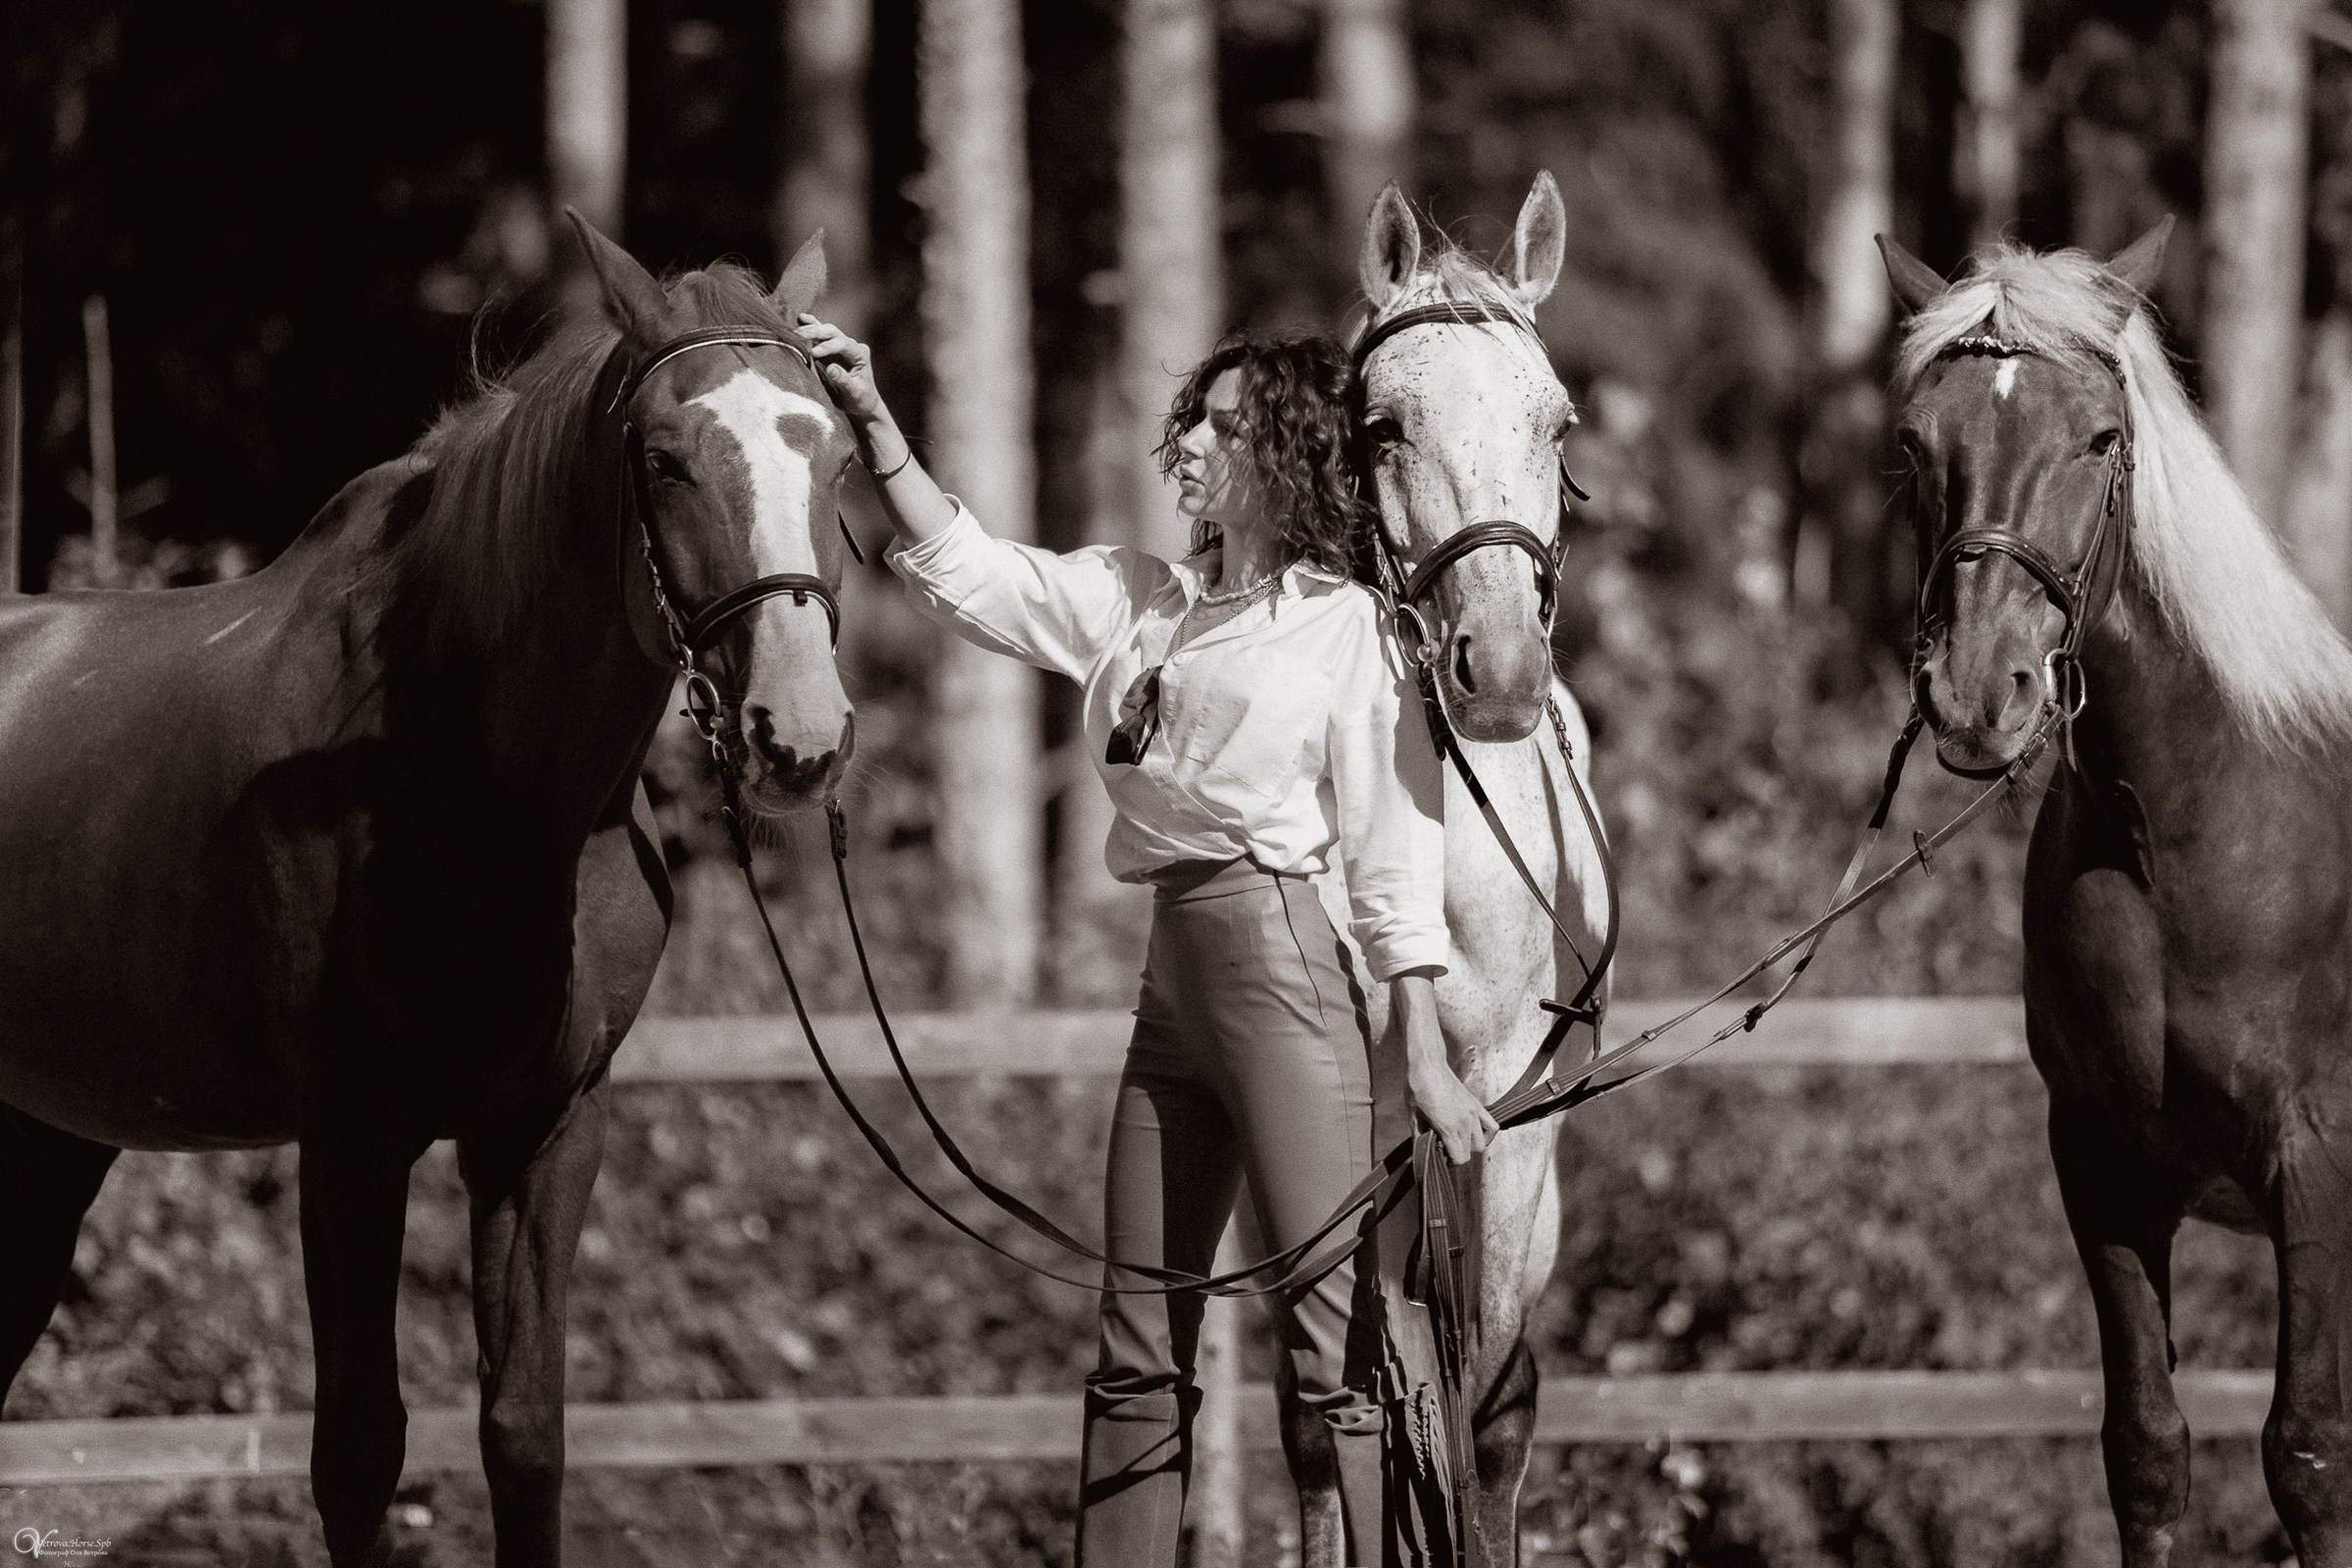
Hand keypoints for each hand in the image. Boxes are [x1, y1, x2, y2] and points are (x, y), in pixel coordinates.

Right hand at [797, 314, 889, 429]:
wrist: (862, 403)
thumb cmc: (860, 399)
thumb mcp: (854, 393)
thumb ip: (843, 380)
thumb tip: (830, 367)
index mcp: (860, 354)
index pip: (842, 344)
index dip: (827, 347)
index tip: (813, 353)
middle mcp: (852, 346)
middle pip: (833, 332)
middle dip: (816, 332)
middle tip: (799, 336)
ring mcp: (841, 346)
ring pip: (826, 331)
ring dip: (811, 329)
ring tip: (796, 330)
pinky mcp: (832, 349)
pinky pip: (821, 336)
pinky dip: (812, 326)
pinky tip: (802, 318)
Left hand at [1408, 1056, 1497, 1166]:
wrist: (1427, 1065)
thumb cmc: (1417, 1088)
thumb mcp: (1413, 1116)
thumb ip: (1420, 1138)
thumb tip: (1421, 1152)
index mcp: (1449, 1127)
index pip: (1460, 1158)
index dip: (1449, 1161)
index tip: (1440, 1154)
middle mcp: (1465, 1122)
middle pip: (1470, 1153)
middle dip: (1457, 1154)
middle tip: (1444, 1145)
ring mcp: (1473, 1113)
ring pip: (1481, 1143)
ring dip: (1470, 1145)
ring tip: (1457, 1139)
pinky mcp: (1476, 1104)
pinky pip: (1492, 1126)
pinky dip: (1487, 1133)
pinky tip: (1473, 1131)